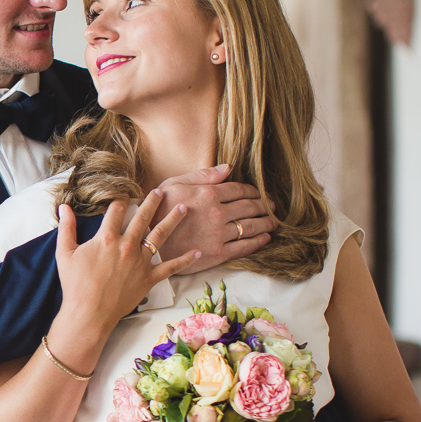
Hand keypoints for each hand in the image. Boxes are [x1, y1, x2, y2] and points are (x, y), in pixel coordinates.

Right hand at [51, 194, 196, 348]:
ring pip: (161, 236)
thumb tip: (64, 207)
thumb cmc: (75, 284)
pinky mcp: (149, 278)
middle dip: (152, 202)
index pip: (116, 210)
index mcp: (107, 237)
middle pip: (143, 217)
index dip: (120, 199)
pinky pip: (171, 267)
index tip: (124, 193)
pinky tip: (197, 252)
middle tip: (161, 191)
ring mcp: (141, 262)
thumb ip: (66, 227)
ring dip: (173, 220)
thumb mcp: (65, 253)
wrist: (89, 313)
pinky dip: (185, 260)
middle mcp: (127, 245)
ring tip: (183, 208)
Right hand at [151, 164, 276, 273]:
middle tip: (272, 207)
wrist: (147, 241)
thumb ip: (202, 175)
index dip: (253, 191)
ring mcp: (219, 233)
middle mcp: (217, 212)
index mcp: (208, 193)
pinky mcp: (218, 253)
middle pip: (249, 207)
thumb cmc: (157, 210)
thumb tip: (227, 168)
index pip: (239, 190)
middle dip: (264, 206)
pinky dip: (259, 241)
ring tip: (273, 222)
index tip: (259, 193)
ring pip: (251, 226)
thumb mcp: (174, 184)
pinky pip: (245, 246)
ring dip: (266, 223)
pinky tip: (265, 238)